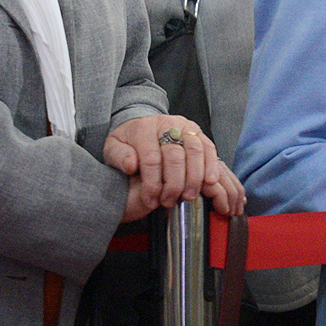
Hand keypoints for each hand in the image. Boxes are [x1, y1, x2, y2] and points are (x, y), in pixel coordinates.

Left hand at [105, 115, 244, 219]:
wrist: (142, 127)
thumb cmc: (128, 143)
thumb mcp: (113, 148)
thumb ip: (119, 156)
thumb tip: (131, 165)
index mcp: (143, 128)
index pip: (151, 158)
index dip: (152, 183)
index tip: (150, 201)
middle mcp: (166, 123)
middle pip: (175, 155)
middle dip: (174, 183)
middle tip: (170, 202)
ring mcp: (184, 126)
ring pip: (195, 150)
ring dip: (194, 177)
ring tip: (188, 196)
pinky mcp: (198, 132)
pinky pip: (209, 147)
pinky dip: (211, 165)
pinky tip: (210, 182)